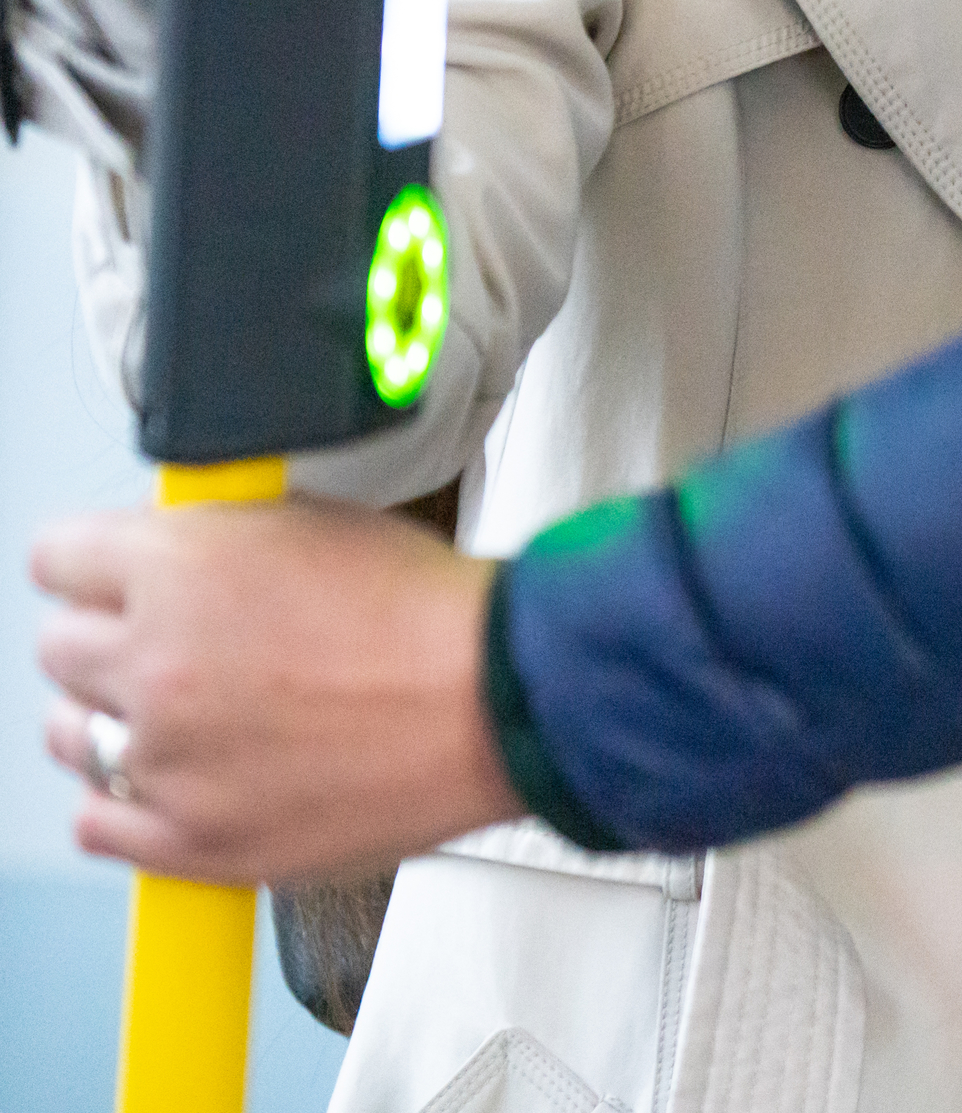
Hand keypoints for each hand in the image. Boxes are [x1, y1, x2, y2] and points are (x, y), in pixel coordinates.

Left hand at [33, 498, 519, 884]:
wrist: (504, 701)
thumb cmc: (433, 618)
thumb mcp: (318, 523)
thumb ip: (219, 539)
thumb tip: (170, 554)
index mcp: (182, 568)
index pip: (58, 557)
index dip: (99, 565)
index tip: (119, 580)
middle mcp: (156, 662)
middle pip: (58, 647)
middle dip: (114, 639)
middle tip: (178, 646)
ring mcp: (167, 759)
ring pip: (69, 736)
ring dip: (116, 722)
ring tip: (193, 716)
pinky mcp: (192, 838)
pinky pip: (97, 823)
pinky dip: (130, 803)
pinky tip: (189, 776)